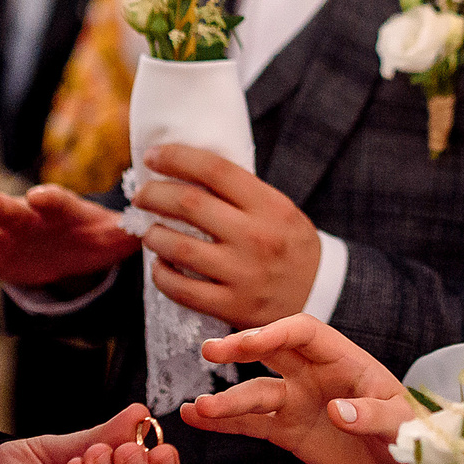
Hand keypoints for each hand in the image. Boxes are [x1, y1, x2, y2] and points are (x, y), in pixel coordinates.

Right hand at [0, 183, 138, 288]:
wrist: (75, 244)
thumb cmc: (98, 232)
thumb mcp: (119, 233)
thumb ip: (129, 231)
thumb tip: (147, 230)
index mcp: (62, 209)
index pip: (58, 201)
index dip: (50, 198)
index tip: (40, 196)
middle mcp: (29, 217)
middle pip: (12, 210)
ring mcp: (6, 237)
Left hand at [133, 145, 321, 327]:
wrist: (322, 295)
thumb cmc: (288, 244)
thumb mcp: (278, 208)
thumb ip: (239, 191)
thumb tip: (182, 168)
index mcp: (269, 205)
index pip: (214, 169)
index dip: (175, 157)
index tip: (152, 156)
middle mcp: (256, 237)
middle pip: (188, 205)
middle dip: (153, 195)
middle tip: (141, 196)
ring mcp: (244, 274)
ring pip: (179, 248)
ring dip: (153, 235)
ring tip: (149, 231)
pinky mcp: (233, 306)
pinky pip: (181, 289)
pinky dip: (161, 275)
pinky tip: (160, 265)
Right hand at [182, 315, 418, 463]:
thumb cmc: (410, 434)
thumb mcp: (401, 425)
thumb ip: (372, 415)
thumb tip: (337, 411)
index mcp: (344, 359)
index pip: (305, 333)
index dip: (277, 333)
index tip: (251, 343)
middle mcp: (314, 374)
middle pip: (271, 351)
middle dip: (241, 348)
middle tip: (210, 351)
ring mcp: (297, 400)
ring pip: (255, 393)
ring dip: (226, 399)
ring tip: (197, 408)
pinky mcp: (286, 430)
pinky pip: (251, 423)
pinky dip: (223, 422)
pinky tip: (194, 418)